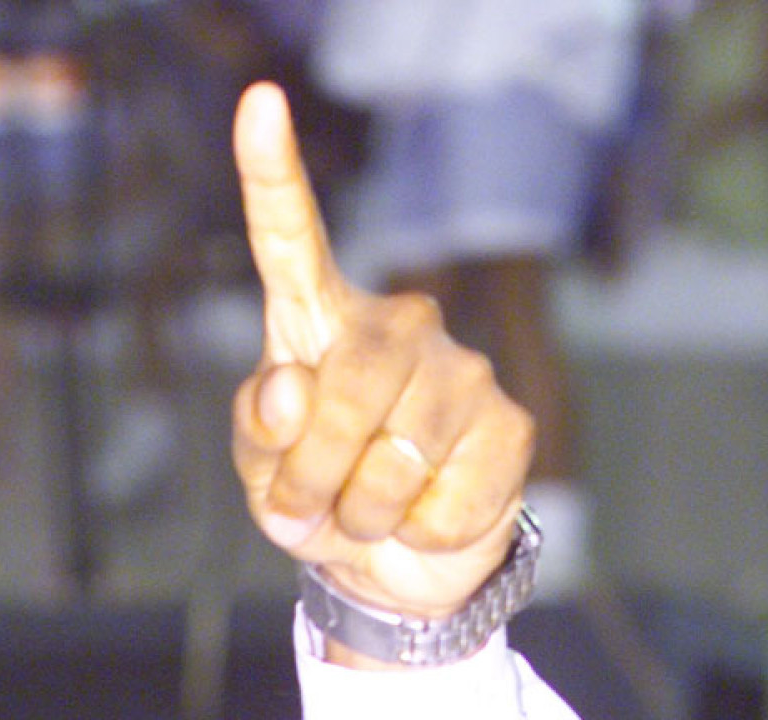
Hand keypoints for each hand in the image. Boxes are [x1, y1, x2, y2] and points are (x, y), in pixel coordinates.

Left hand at [231, 81, 533, 622]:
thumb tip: (291, 386)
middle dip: (316, 471)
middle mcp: (399, 326)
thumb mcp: (264, 475)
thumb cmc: (321, 498)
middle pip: (354, 384)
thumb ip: (260, 431)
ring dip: (363, 514)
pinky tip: (423, 517)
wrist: (397, 567)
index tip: (258, 103)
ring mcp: (462, 371)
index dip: (272, 175)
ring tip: (365, 516)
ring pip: (398, 457)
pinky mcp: (509, 426)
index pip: (293, 241)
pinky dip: (417, 534)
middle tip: (302, 514)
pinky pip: (444, 501)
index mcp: (321, 321)